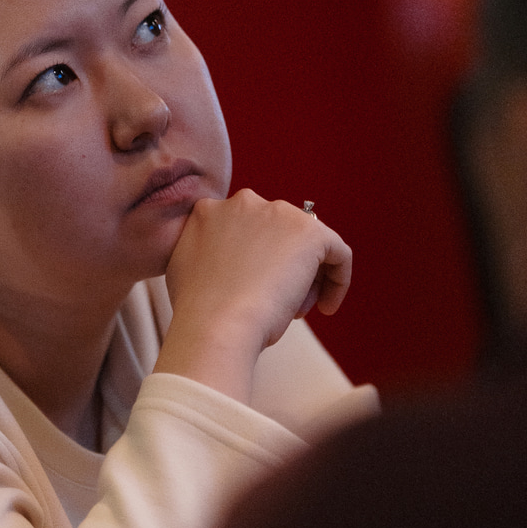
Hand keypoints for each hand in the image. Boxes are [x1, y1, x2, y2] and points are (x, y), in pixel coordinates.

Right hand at [154, 190, 351, 402]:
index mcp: (209, 211)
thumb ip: (207, 253)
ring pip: (305, 245)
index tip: (253, 290)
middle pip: (277, 234)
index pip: (246, 231)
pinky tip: (326, 307)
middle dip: (280, 267)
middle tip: (278, 303)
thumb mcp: (188, 269)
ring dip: (304, 277)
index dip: (254, 262)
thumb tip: (226, 260)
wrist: (216, 325)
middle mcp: (243, 202)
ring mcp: (278, 213)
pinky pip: (337, 253)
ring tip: (295, 311)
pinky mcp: (310, 232)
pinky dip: (337, 280)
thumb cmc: (199, 311)